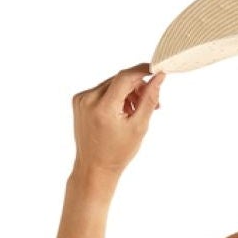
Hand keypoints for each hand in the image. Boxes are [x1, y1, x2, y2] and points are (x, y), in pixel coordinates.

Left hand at [71, 63, 163, 180]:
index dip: (142, 70)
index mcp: (103, 108)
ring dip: (126, 92)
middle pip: (119, 80)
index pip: (125, 77)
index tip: (155, 70)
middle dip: (136, 87)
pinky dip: (114, 97)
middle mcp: (89, 100)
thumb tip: (159, 77)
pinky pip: (102, 90)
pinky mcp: (78, 100)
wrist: (94, 168)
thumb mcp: (138, 127)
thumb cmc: (118, 153)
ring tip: (134, 111)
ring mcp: (81, 99)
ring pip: (111, 84)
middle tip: (150, 102)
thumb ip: (149, 100)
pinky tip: (120, 112)